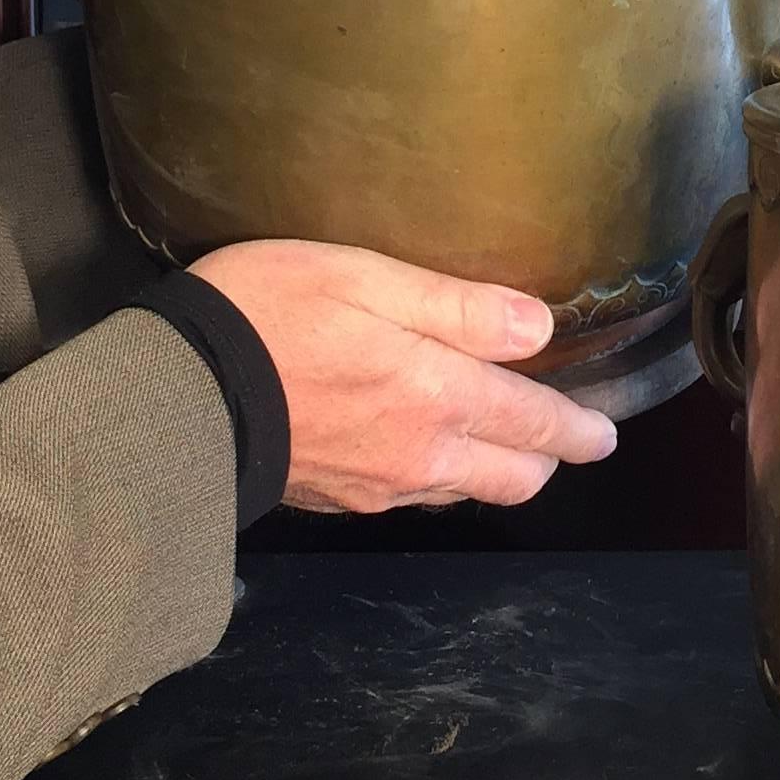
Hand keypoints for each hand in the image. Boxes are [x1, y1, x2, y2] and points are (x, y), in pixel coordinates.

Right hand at [186, 238, 618, 514]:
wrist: (176, 394)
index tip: (603, 434)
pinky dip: (439, 477)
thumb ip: (456, 307)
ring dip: (494, 469)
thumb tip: (537, 329)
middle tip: (563, 437)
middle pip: (512, 477)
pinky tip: (425, 450)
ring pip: (465, 491)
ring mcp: (379, 485)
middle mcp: (421, 453)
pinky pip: (414, 496)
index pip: (533, 423)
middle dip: (546, 457)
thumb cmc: (267, 313)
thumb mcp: (363, 279)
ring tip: (499, 440)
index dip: (576, 430)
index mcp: (436, 393)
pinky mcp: (339, 500)